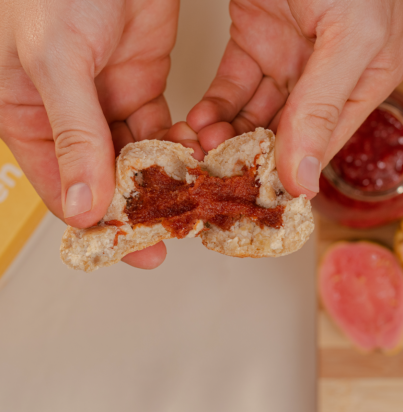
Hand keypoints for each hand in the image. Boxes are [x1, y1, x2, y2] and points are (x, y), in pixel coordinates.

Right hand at [0, 0, 179, 268]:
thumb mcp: (56, 61)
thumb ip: (73, 135)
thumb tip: (81, 206)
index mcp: (31, 118)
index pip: (63, 187)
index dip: (96, 221)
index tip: (129, 246)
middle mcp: (70, 119)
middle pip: (103, 180)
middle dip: (137, 207)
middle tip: (167, 232)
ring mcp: (109, 104)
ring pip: (137, 159)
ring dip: (162, 180)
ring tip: (188, 201)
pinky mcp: (143, 88)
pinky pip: (161, 132)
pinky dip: (178, 148)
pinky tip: (193, 161)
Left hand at [187, 0, 402, 197]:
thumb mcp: (349, 35)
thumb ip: (324, 107)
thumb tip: (306, 181)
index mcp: (360, 81)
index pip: (320, 145)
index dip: (287, 173)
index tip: (253, 195)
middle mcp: (322, 77)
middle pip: (282, 135)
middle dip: (247, 155)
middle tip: (215, 171)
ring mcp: (287, 59)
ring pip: (252, 116)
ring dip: (224, 135)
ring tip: (200, 146)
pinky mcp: (254, 39)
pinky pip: (232, 88)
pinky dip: (214, 108)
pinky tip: (198, 121)